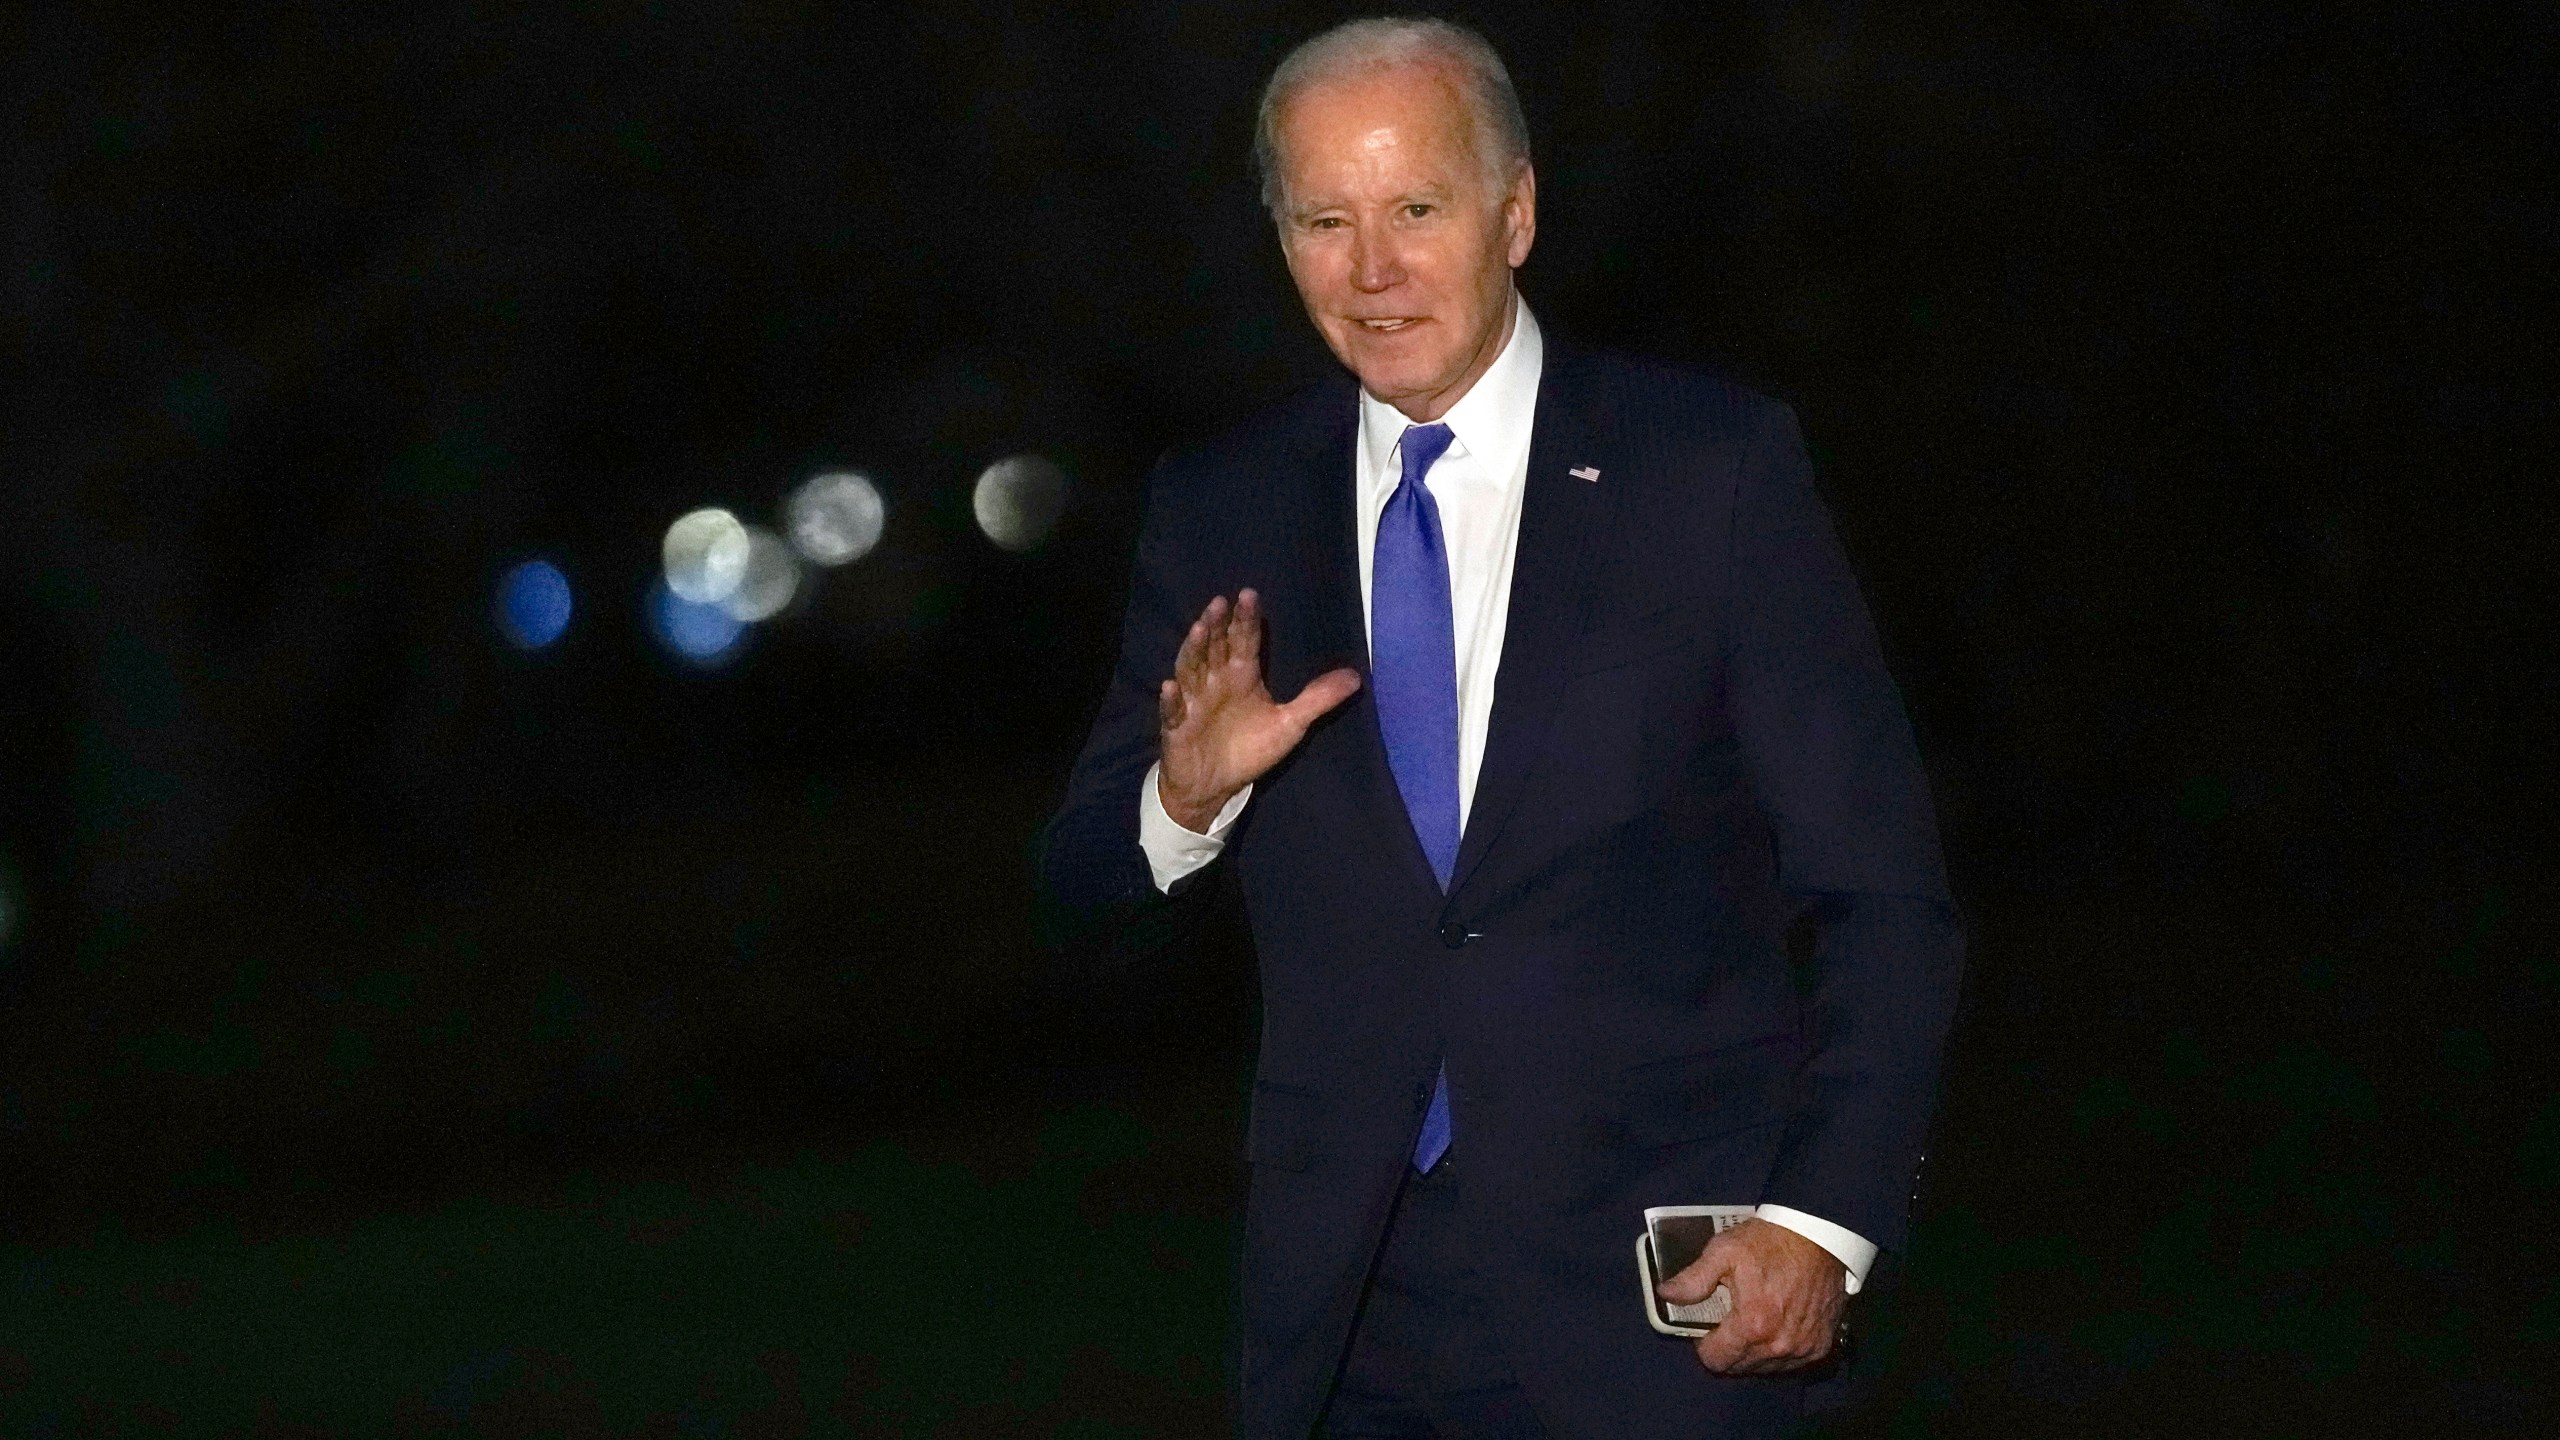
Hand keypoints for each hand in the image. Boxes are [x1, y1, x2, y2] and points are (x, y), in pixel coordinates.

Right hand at [1156, 589, 1361, 831]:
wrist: (1215, 785)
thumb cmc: (1249, 749)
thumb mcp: (1290, 724)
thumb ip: (1317, 699)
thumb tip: (1357, 677)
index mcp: (1242, 676)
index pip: (1244, 641)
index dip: (1246, 620)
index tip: (1249, 595)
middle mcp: (1215, 681)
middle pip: (1215, 647)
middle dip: (1217, 626)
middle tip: (1220, 603)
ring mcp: (1193, 702)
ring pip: (1191, 670)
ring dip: (1193, 650)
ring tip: (1199, 630)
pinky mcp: (1177, 727)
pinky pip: (1172, 711)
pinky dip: (1170, 700)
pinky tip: (1169, 687)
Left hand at [1661, 1218, 1845, 1375]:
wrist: (1818, 1235)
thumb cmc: (1769, 1242)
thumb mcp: (1724, 1252)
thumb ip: (1693, 1279)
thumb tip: (1666, 1295)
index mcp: (1752, 1326)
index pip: (1715, 1360)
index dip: (1705, 1345)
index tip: (1708, 1327)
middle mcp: (1779, 1346)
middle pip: (1740, 1367)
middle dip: (1729, 1348)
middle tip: (1730, 1321)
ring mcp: (1803, 1349)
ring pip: (1765, 1368)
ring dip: (1755, 1352)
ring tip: (1754, 1321)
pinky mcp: (1820, 1346)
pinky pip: (1791, 1363)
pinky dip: (1780, 1350)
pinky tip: (1777, 1326)